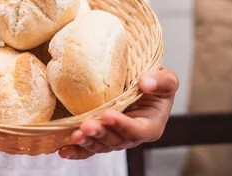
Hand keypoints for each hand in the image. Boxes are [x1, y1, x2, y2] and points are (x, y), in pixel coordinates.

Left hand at [58, 68, 177, 159]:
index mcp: (150, 126)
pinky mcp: (101, 137)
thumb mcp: (167, 80)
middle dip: (100, 134)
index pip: (136, 130)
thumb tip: (146, 82)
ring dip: (87, 142)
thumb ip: (161, 81)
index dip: (122, 125)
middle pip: (115, 141)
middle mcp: (131, 136)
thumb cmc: (157, 85)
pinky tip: (63, 150)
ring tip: (74, 135)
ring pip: (100, 145)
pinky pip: (89, 147)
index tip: (108, 114)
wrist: (142, 86)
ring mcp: (115, 138)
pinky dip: (76, 151)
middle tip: (86, 126)